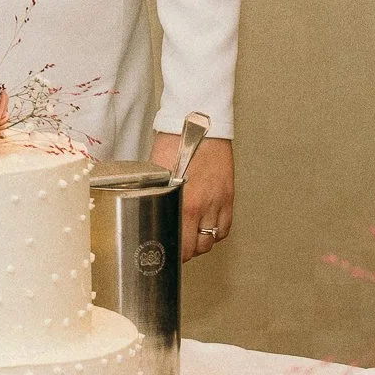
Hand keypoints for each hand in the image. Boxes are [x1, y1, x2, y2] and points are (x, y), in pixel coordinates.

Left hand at [149, 132, 233, 263]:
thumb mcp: (157, 170)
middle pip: (197, 247)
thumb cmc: (175, 139)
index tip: (165, 254)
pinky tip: (207, 229)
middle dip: (185, 252)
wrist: (200, 121)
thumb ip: (156, 194)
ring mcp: (218, 201)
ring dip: (200, 243)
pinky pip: (225, 227)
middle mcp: (202, 204)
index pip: (180, 243)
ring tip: (190, 239)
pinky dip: (216, 233)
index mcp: (182, 200)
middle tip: (176, 249)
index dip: (172, 254)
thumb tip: (145, 210)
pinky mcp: (228, 196)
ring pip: (212, 240)